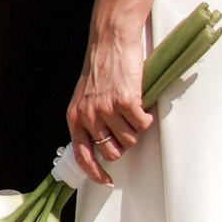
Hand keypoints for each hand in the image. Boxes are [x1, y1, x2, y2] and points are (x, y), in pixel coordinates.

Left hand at [65, 14, 151, 185]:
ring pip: (130, 140)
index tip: (106, 180)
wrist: (111, 40)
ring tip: (133, 110)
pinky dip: (145, 117)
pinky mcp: (126, 102)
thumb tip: (101, 145)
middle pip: (112, 153)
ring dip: (135, 128)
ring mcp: (108, 110)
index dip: (95, 173)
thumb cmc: (100, 67)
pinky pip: (142, 124)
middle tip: (126, 128)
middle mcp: (89, 116)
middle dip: (123, 145)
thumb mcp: (85, 97)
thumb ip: (89, 120)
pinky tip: (142, 104)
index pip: (82, 156)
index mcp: (76, 117)